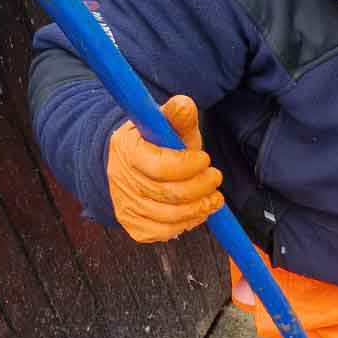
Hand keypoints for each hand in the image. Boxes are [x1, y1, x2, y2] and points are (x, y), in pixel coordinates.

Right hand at [107, 94, 223, 242]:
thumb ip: (178, 116)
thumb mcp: (167, 125)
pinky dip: (187, 223)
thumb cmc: (157, 142)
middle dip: (200, 187)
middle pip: (169, 194)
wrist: (132, 165)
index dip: (189, 166)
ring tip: (214, 197)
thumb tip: (185, 105)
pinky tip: (198, 211)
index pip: (160, 167)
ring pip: (170, 216)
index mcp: (127, 150)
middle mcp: (121, 180)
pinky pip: (164, 232)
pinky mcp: (134, 226)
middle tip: (215, 178)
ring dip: (200, 208)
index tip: (205, 159)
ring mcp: (125, 206)